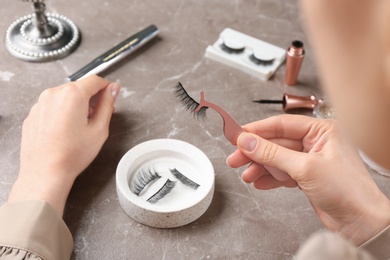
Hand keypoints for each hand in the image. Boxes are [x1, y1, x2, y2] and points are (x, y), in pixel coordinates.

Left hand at [8, 75, 119, 215]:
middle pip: (79, 87)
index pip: (95, 80)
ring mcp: (41, 103)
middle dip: (92, 98)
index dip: (107, 87)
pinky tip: (67, 130)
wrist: (45, 172)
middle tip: (99, 115)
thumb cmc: (71, 155)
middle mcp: (54, 94)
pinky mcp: (34, 114)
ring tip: (82, 126)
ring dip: (77, 105)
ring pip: (65, 96)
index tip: (111, 95)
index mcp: (73, 95)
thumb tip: (113, 90)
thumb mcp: (100, 129)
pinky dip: (62, 112)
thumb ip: (108, 104)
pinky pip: (53, 106)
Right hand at [227, 114, 389, 244]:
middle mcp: (316, 142)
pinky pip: (283, 172)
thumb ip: (273, 153)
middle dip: (255, 153)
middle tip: (235, 158)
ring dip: (261, 168)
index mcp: (322, 130)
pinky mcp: (307, 176)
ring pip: (277, 159)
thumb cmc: (348, 190)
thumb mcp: (304, 168)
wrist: (361, 222)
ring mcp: (311, 160)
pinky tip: (259, 182)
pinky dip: (270, 178)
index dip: (257, 131)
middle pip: (276, 143)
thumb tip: (248, 141)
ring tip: (247, 175)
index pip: (282, 125)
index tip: (237, 136)